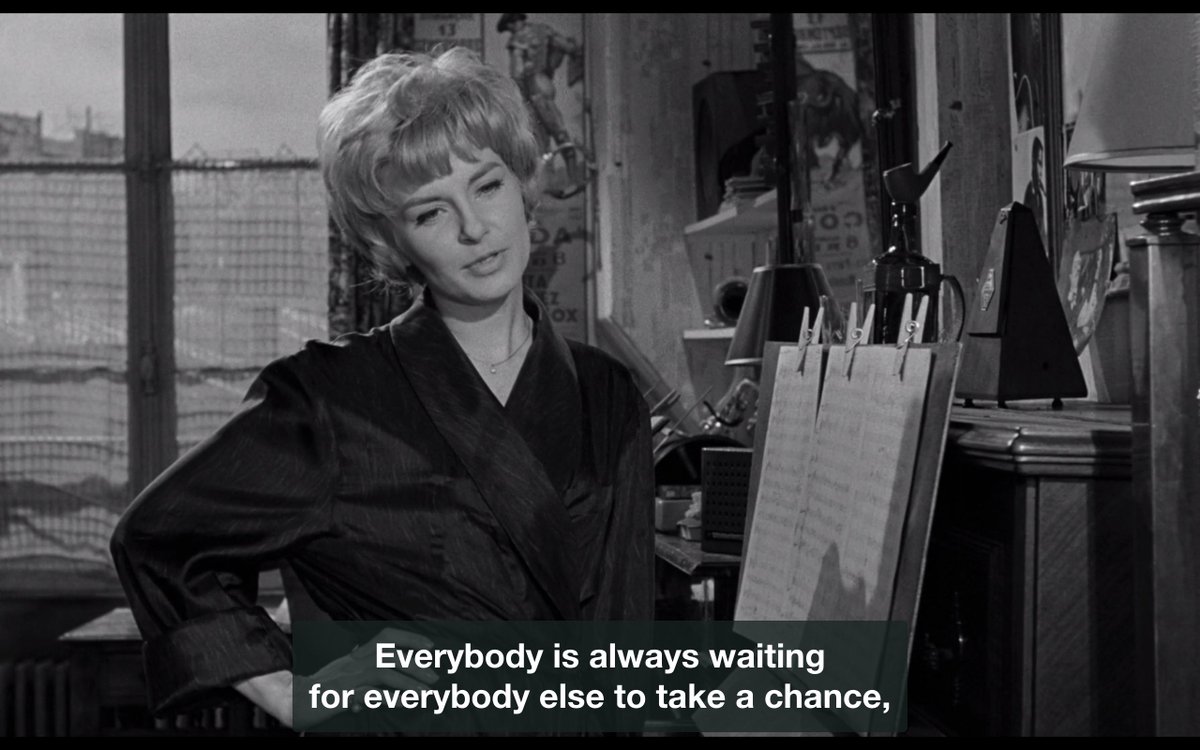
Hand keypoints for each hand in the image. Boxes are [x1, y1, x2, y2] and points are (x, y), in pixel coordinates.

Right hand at [291, 626, 439, 729]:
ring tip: (427, 692)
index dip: (410, 638)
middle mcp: (355, 661)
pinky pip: (372, 694)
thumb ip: (358, 665)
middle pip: (391, 654)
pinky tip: (406, 703)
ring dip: (409, 681)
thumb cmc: (321, 688)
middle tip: (435, 677)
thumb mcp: (343, 672)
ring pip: (385, 671)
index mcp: (358, 654)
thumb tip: (365, 658)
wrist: (295, 700)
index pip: (387, 636)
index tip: (430, 646)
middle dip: (416, 664)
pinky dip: (392, 697)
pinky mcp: (343, 695)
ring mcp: (349, 677)